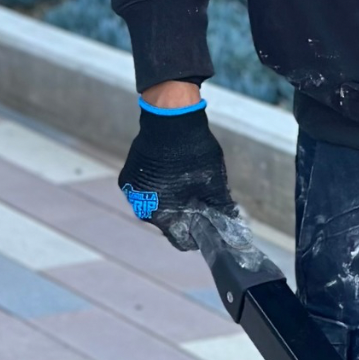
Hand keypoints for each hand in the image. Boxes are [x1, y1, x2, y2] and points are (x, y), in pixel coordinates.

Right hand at [118, 101, 234, 250]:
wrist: (169, 119)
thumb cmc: (193, 152)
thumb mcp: (214, 182)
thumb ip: (220, 207)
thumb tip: (231, 222)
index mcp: (164, 215)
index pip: (181, 240)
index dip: (197, 237)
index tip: (208, 229)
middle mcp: (144, 209)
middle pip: (169, 223)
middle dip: (185, 215)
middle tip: (201, 201)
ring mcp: (133, 193)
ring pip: (157, 206)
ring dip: (171, 200)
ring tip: (186, 183)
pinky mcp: (127, 178)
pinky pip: (146, 191)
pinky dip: (158, 186)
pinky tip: (170, 172)